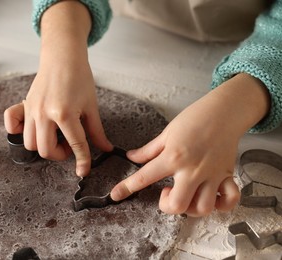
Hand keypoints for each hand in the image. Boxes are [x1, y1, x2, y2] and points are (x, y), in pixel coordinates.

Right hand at [4, 1, 111, 175]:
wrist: (63, 56)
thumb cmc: (79, 77)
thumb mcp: (91, 106)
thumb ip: (96, 131)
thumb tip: (105, 149)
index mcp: (64, 113)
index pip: (75, 144)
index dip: (82, 160)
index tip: (84, 170)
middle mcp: (44, 114)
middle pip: (45, 150)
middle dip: (60, 154)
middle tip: (70, 144)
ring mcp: (31, 110)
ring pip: (30, 143)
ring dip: (44, 146)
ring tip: (57, 136)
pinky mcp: (24, 106)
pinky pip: (12, 126)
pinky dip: (20, 133)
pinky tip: (35, 129)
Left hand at [110, 73, 269, 216]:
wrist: (224, 110)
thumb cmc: (194, 118)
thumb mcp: (166, 133)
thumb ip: (148, 150)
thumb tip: (130, 157)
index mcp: (172, 157)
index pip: (144, 178)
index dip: (126, 188)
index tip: (115, 195)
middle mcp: (191, 170)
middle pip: (177, 205)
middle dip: (166, 206)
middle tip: (166, 192)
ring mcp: (211, 175)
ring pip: (202, 208)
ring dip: (191, 208)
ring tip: (187, 195)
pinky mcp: (227, 175)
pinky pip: (229, 200)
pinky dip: (221, 205)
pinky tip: (211, 197)